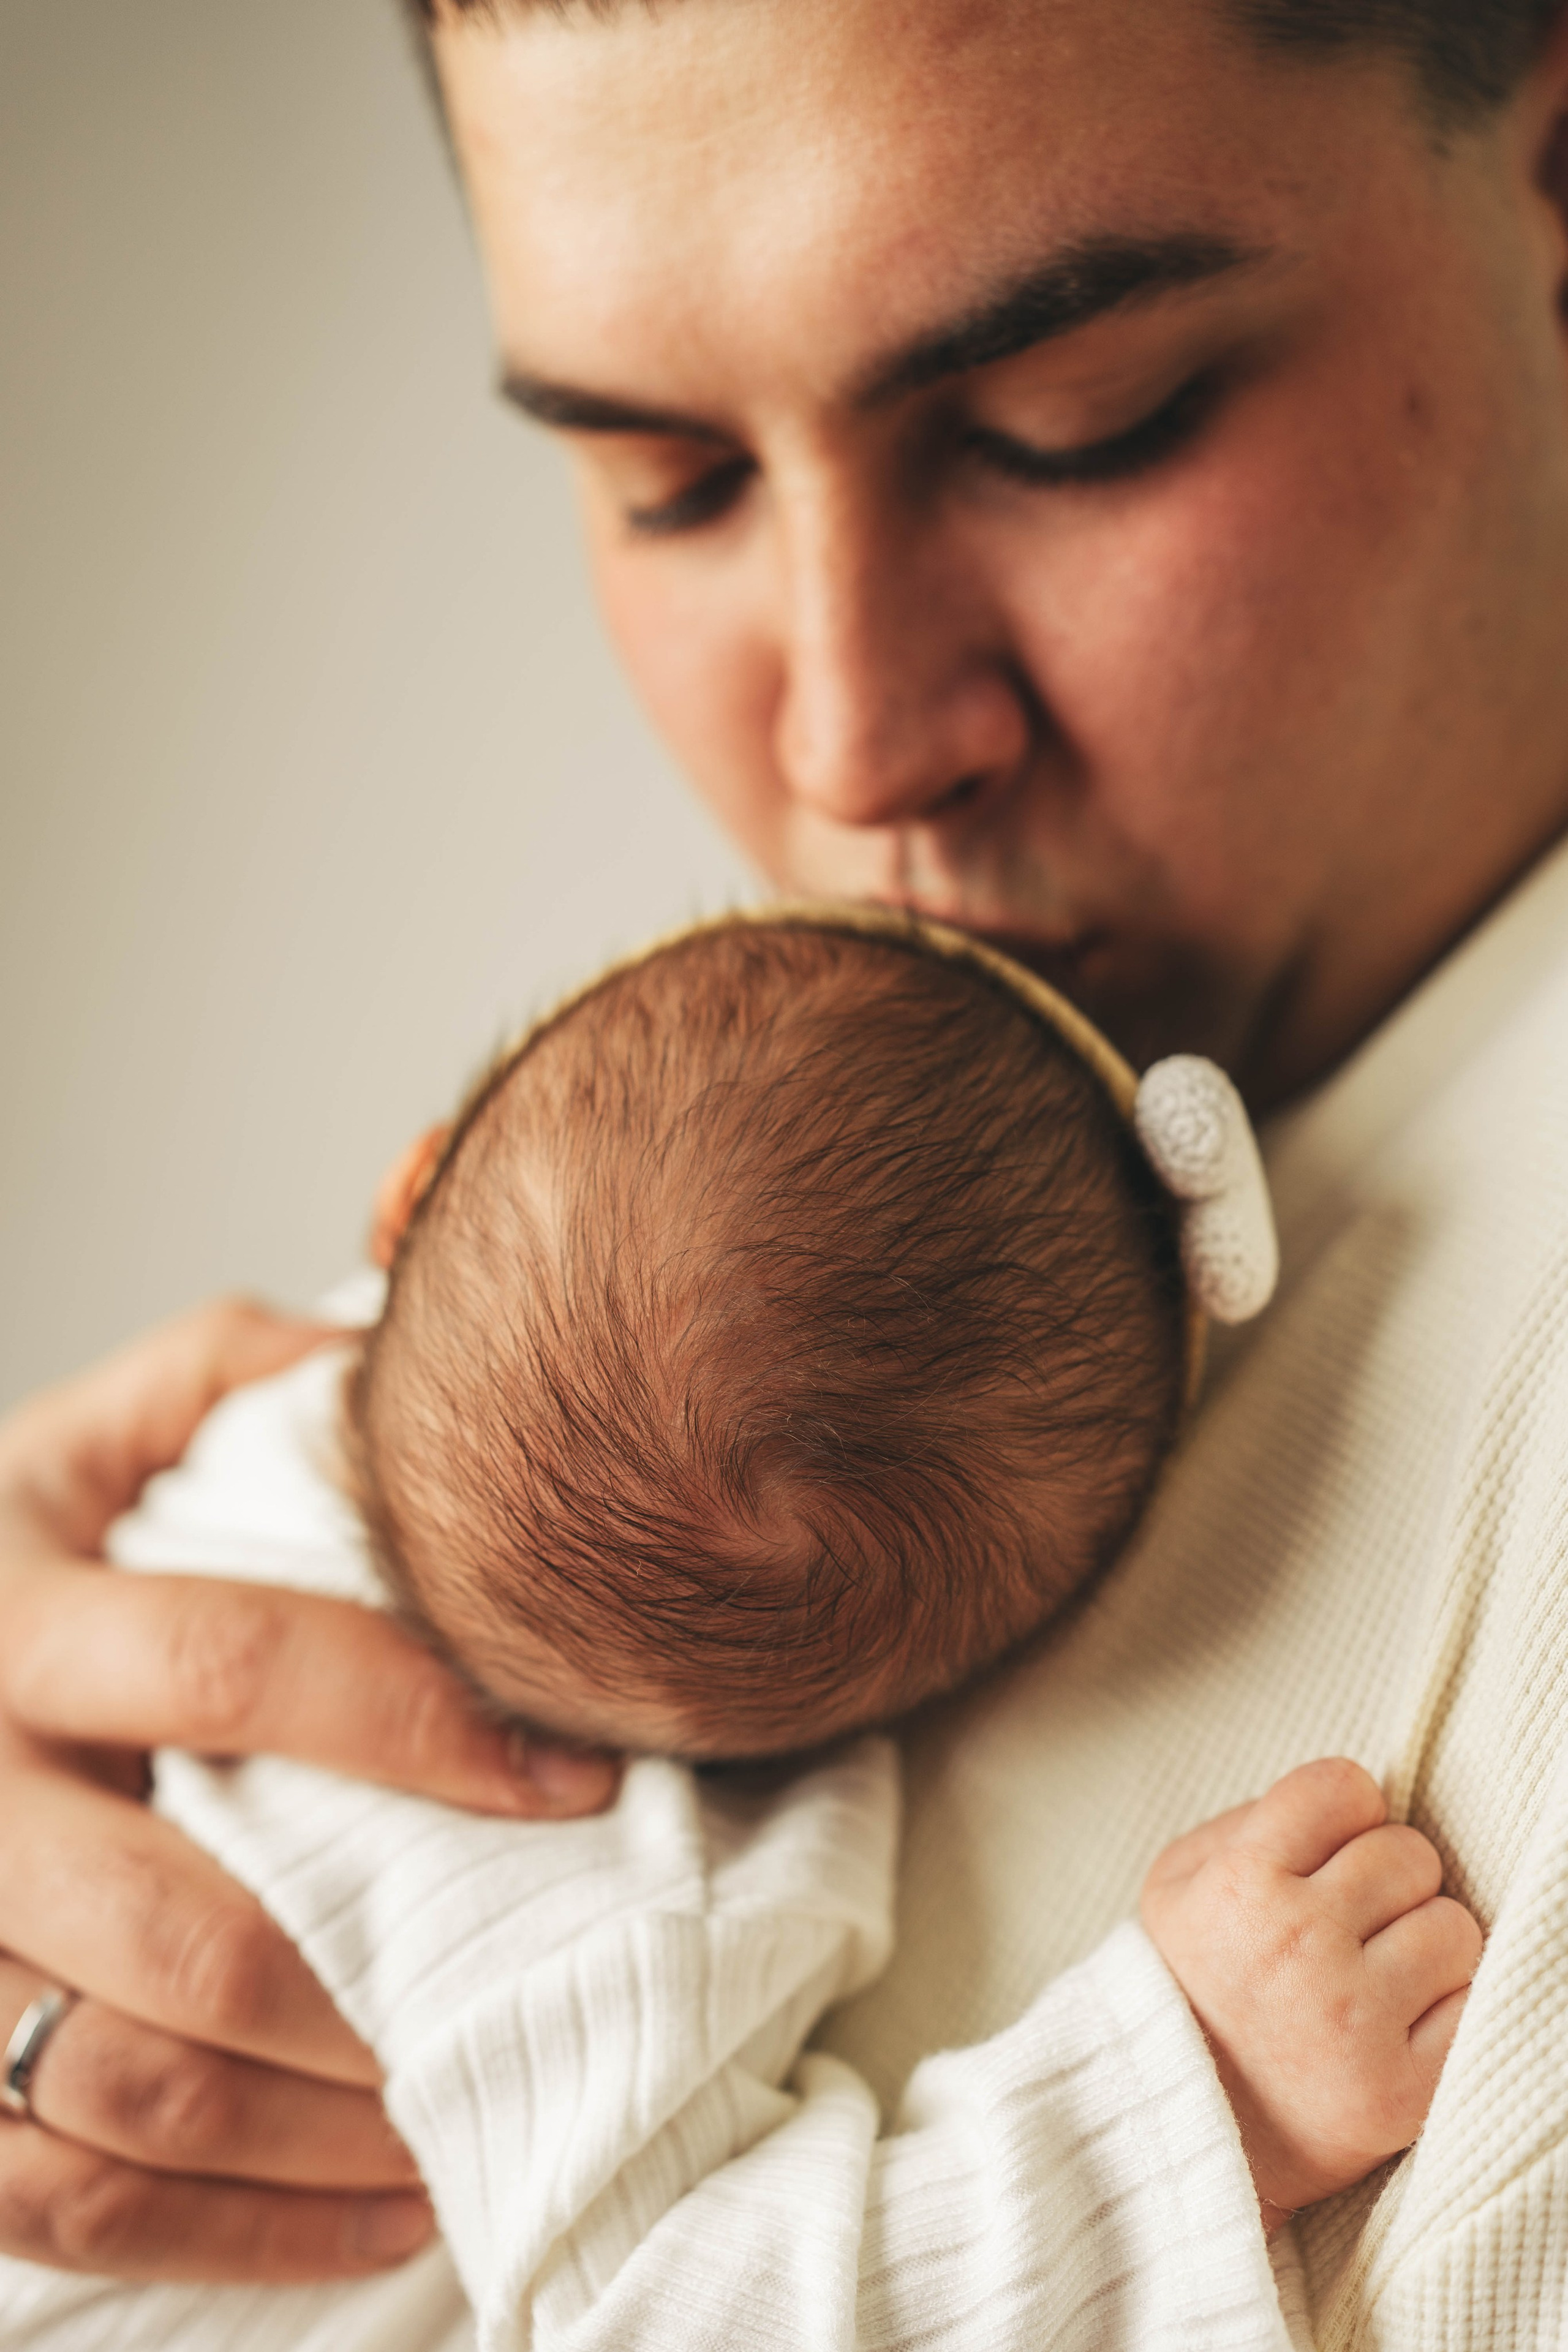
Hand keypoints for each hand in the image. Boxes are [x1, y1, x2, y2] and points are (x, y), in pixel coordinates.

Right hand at [0, 1299, 620, 2282]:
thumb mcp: (77, 1441)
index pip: (227, 1668)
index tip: (573, 1779)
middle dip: (375, 1985)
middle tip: (526, 1997)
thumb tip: (393, 1356)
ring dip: (322, 2136)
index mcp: (11, 1623)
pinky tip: (375, 2218)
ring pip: (127, 2094)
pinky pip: (61, 2204)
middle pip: (182, 1933)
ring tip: (472, 2126)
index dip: (415, 1726)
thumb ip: (221, 1374)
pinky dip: (230, 2240)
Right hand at [1141, 1757, 1482, 2232]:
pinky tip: (1398, 2024)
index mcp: (1240, 1882)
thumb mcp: (1178, 1884)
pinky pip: (1475, 2006)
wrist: (1178, 2131)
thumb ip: (1255, 1822)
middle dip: (1388, 1883)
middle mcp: (1298, 1942)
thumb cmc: (1185, 1988)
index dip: (1344, 1815)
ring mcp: (1353, 2019)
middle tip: (1349, 1925)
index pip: (1346, 1787)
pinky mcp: (1401, 2090)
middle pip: (1409, 1854)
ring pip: (1455, 1927)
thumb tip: (1351, 1799)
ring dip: (1424, 1946)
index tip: (1328, 1855)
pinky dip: (1447, 2011)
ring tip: (1373, 1977)